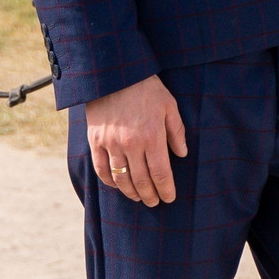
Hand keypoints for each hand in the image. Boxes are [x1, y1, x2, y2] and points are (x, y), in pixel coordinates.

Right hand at [84, 74, 186, 206]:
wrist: (114, 76)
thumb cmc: (147, 89)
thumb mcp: (169, 106)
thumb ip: (177, 132)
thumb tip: (182, 154)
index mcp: (152, 137)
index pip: (161, 173)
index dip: (166, 189)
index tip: (169, 198)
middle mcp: (131, 144)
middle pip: (141, 180)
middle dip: (150, 195)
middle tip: (155, 202)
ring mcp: (111, 144)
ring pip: (121, 178)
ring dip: (131, 192)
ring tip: (139, 197)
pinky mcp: (95, 141)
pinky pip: (101, 169)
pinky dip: (109, 181)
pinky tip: (118, 185)